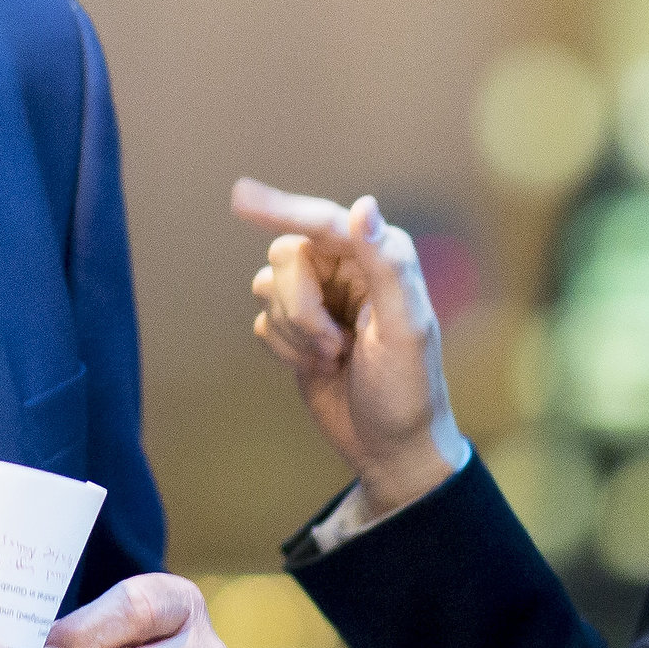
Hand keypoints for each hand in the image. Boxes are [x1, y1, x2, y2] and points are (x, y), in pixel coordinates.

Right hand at [230, 178, 469, 514]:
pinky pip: (263, 321)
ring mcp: (320, 300)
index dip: (281, 208)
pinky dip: (285, 348)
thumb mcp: (405, 328)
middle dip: (300, 305)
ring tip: (333, 358)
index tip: (239, 199)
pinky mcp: (297, 330)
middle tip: (335, 344)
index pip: (323, 223)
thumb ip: (387, 264)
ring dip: (294, 331)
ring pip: (269, 288)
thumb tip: (363, 206)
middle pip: (287, 256)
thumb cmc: (409, 389)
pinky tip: (319, 368)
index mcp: (380, 258)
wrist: (391, 448)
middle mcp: (347, 270)